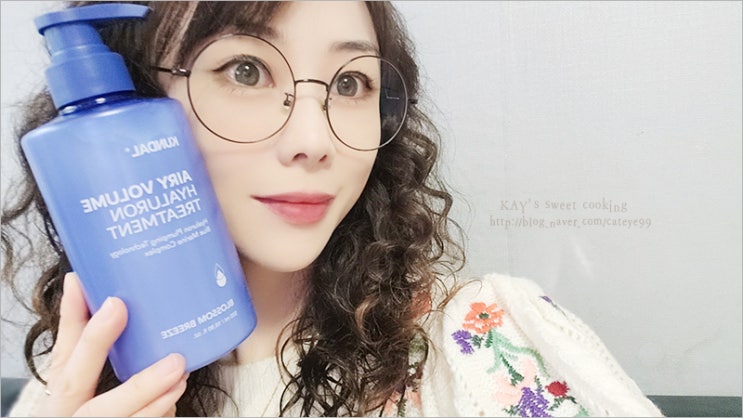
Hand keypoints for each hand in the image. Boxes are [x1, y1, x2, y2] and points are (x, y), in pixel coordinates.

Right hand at [38, 272, 187, 416]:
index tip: (115, 304)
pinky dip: (161, 414)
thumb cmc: (72, 402)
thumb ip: (74, 330)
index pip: (69, 368)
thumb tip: (78, 281)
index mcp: (61, 396)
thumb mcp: (67, 368)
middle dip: (139, 387)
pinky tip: (174, 398)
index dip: (92, 340)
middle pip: (102, 410)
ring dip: (159, 401)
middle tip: (175, 362)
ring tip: (182, 376)